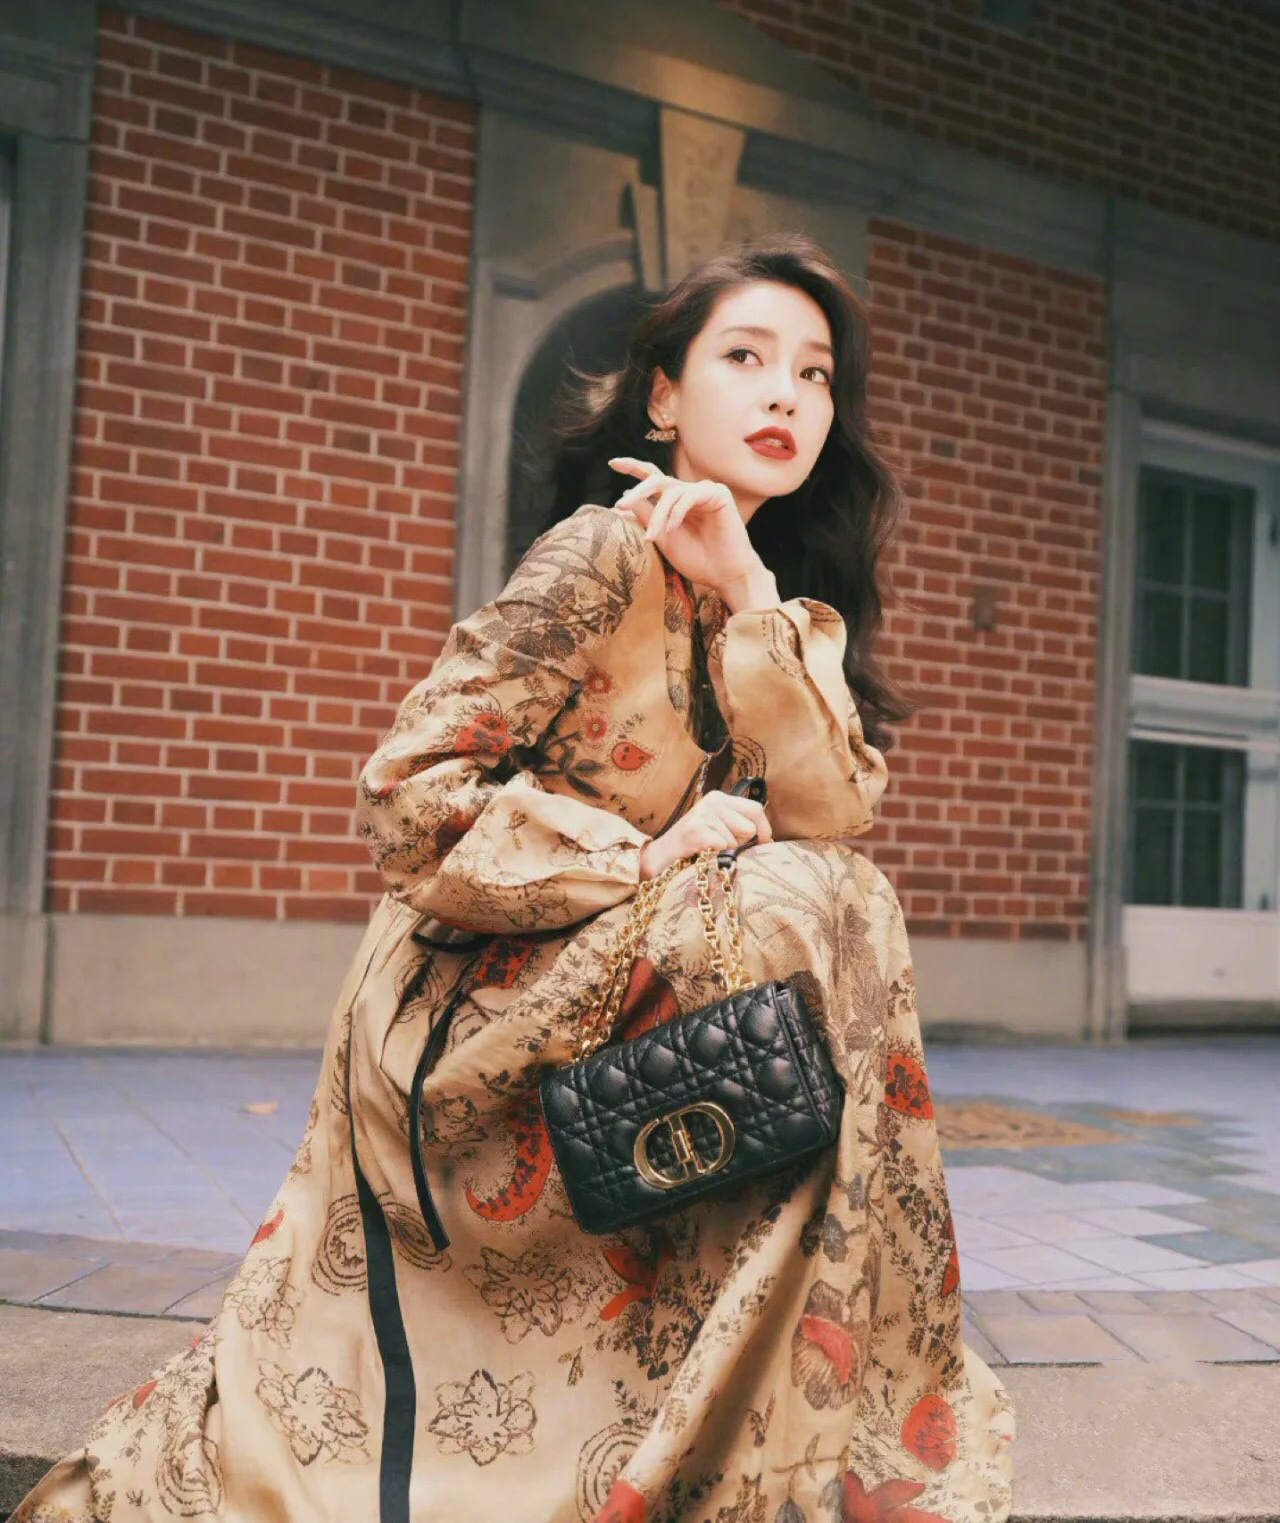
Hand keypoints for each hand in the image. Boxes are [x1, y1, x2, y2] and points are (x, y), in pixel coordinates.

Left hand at [608, 457, 762, 591]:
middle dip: (637, 491)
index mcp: (675, 501)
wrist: (724, 575)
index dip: (633, 467)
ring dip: (657, 516)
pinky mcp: (718, 494)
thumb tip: (624, 495)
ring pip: (670, 493)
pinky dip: (676, 513)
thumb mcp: (662, 537)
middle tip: (621, 505)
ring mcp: (703, 491)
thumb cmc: (696, 559)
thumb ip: (646, 515)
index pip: (652, 478)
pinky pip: (689, 495)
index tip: (612, 463)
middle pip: (656, 480)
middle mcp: (688, 493)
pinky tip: (672, 529)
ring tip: (651, 537)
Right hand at [637, 789, 773, 879]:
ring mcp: (702, 814)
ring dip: (726, 851)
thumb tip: (768, 839)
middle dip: (741, 841)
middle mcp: (712, 801)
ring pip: (737, 839)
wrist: (660, 858)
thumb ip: (740, 825)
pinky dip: (716, 856)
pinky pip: (723, 847)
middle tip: (721, 846)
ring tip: (709, 849)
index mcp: (719, 798)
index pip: (755, 809)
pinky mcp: (696, 831)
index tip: (763, 843)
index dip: (764, 829)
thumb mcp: (718, 827)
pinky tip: (702, 854)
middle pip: (750, 825)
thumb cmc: (694, 847)